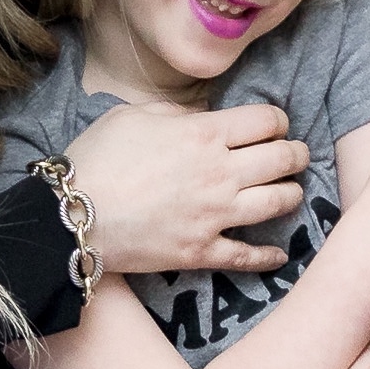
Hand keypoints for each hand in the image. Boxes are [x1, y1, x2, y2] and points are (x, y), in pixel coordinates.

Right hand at [59, 93, 308, 278]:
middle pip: (281, 159)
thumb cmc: (99, 157)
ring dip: (292, 194)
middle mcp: (220, 173)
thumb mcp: (134, 113)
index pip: (266, 121)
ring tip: (292, 191)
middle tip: (296, 154)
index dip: (277, 120)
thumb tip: (202, 117)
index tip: (275, 125)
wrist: (73, 216)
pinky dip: (269, 257)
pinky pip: (247, 256)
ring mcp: (215, 215)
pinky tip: (280, 255)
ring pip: (277, 203)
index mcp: (205, 133)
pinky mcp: (202, 251)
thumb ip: (177, 111)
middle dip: (295, 154)